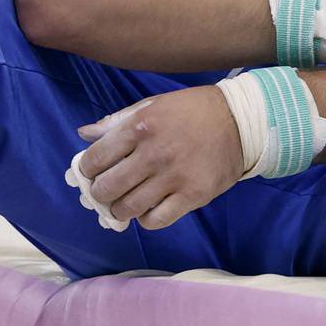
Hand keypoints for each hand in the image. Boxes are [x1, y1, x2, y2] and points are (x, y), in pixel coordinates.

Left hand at [74, 87, 241, 230]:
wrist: (241, 121)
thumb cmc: (193, 111)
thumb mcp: (152, 105)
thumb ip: (117, 121)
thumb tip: (84, 134)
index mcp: (140, 127)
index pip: (95, 159)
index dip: (87, 170)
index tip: (92, 173)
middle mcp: (153, 153)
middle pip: (107, 188)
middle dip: (99, 193)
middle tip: (106, 191)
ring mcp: (174, 177)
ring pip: (128, 208)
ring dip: (120, 209)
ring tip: (125, 203)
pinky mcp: (193, 196)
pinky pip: (156, 220)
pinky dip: (146, 220)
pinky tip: (148, 209)